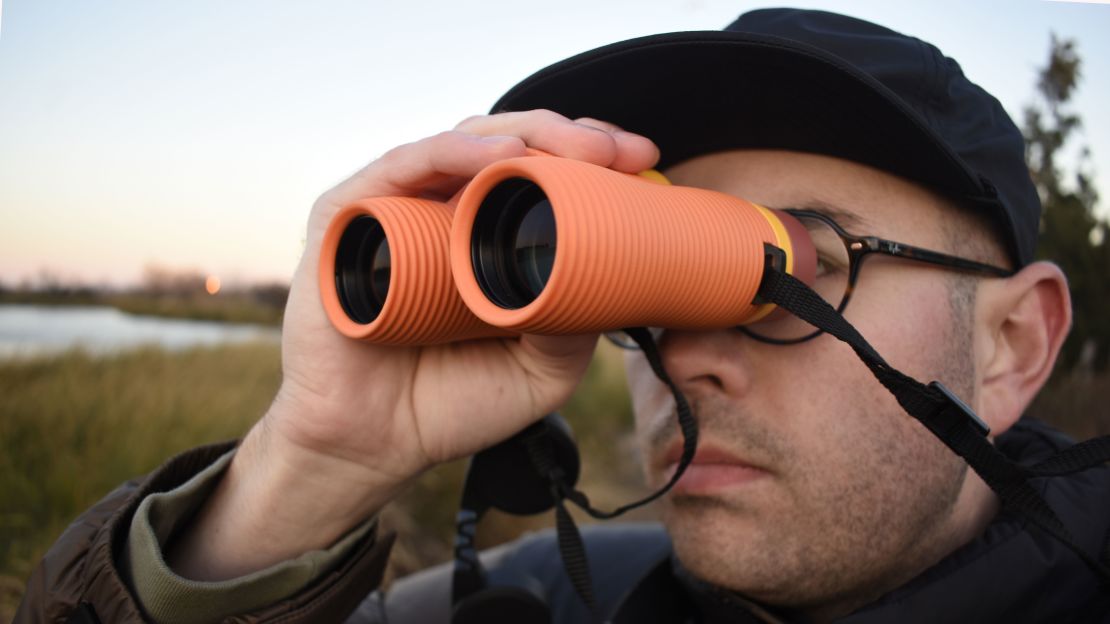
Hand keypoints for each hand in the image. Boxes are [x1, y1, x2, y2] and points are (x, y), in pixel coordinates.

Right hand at [168, 111, 658, 578]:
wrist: (373, 446)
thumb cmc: (454, 403)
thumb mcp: (544, 369)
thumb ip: (578, 319)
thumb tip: (622, 266)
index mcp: (490, 237)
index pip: (545, 175)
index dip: (595, 161)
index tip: (644, 164)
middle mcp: (445, 213)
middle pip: (513, 148)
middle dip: (574, 138)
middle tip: (620, 153)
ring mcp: (398, 211)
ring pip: (465, 144)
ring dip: (527, 136)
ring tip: (578, 150)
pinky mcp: (347, 218)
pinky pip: (400, 168)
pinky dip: (452, 152)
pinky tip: (499, 157)